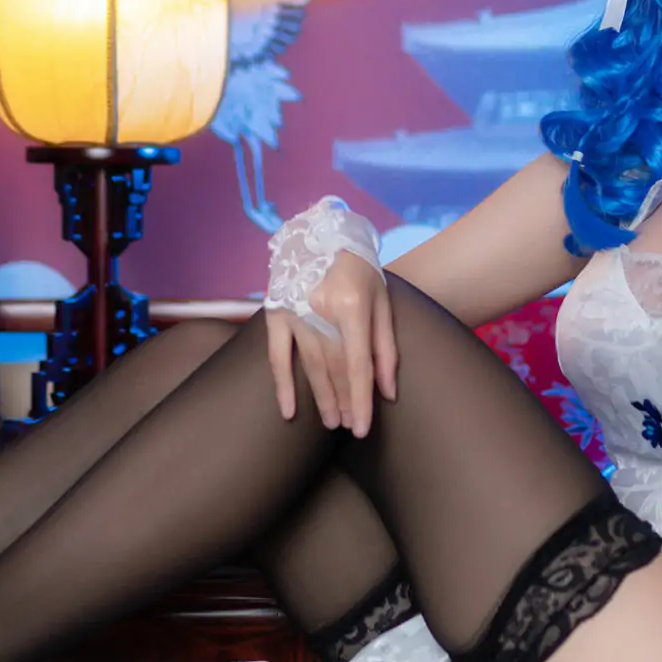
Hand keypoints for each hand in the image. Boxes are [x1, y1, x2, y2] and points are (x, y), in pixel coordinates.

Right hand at [265, 252, 397, 436]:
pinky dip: (282, 386)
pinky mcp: (274, 314)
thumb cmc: (358, 268)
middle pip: (334, 368)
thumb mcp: (382, 300)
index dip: (361, 400)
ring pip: (310, 367)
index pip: (357, 365)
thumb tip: (387, 391)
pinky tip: (288, 411)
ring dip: (321, 397)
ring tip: (331, 421)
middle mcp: (319, 310)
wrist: (319, 233)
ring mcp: (293, 313)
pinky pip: (276, 357)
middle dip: (343, 401)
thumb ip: (385, 347)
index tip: (361, 428)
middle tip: (348, 426)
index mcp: (351, 305)